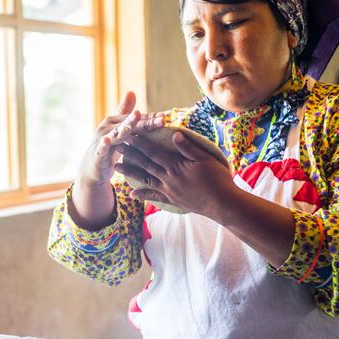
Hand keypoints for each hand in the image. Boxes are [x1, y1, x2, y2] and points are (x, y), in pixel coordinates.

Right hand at [76, 92, 164, 186]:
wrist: (92, 167)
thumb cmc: (108, 147)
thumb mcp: (118, 130)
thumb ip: (125, 113)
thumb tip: (131, 91)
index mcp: (116, 122)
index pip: (137, 119)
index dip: (153, 117)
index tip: (169, 116)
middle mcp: (109, 127)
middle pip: (131, 124)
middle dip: (147, 121)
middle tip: (163, 119)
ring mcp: (102, 139)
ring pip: (117, 133)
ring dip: (126, 126)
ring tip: (135, 117)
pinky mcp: (97, 153)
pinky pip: (101, 148)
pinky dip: (104, 144)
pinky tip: (107, 140)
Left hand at [114, 129, 235, 217]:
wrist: (222, 204)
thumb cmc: (218, 179)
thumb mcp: (206, 159)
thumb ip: (188, 148)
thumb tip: (174, 134)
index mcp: (176, 166)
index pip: (154, 151)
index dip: (140, 142)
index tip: (128, 134)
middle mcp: (169, 178)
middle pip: (145, 163)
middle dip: (130, 153)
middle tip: (116, 145)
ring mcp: (169, 189)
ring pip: (145, 179)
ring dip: (130, 173)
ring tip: (116, 167)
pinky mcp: (172, 199)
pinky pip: (154, 196)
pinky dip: (142, 195)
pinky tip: (131, 194)